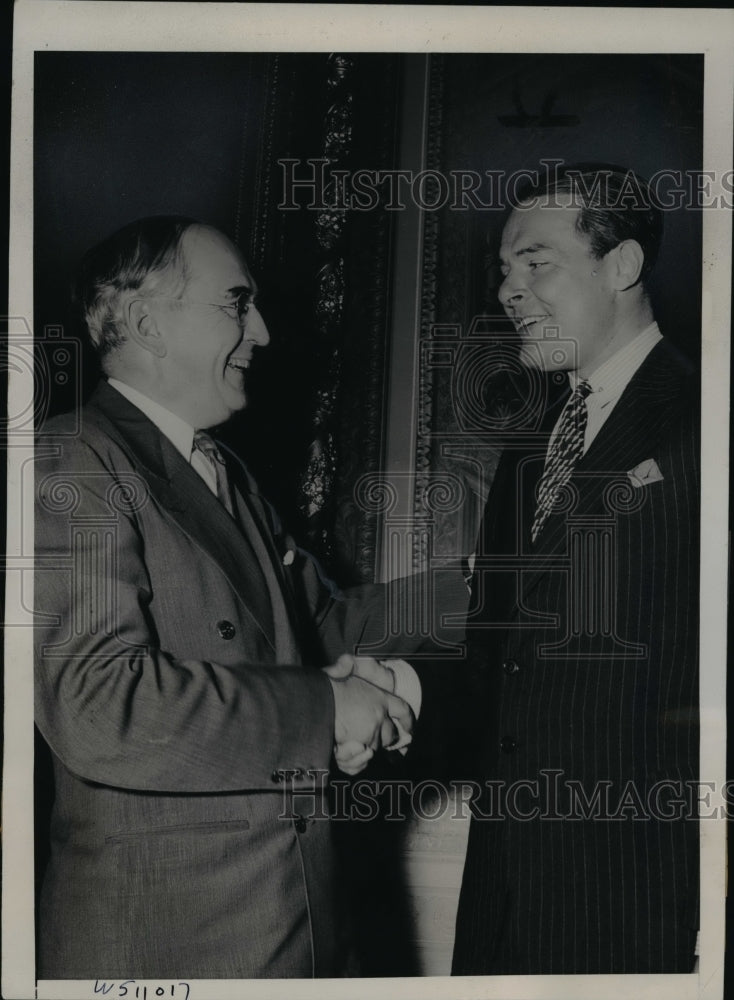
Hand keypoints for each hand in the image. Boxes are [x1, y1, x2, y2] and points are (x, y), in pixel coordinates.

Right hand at [326, 655, 413, 773]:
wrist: (312, 703)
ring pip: (374, 749)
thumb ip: (345, 664)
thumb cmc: (324, 688)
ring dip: (364, 748)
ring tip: (348, 741)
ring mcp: (370, 735)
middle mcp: (379, 718)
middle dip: (383, 737)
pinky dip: (356, 761)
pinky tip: (343, 751)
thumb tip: (345, 662)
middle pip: (390, 735)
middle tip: (368, 735)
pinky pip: (362, 762)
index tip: (408, 728)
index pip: (402, 710)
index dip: (407, 720)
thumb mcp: (336, 670)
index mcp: (380, 698)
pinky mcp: (357, 750)